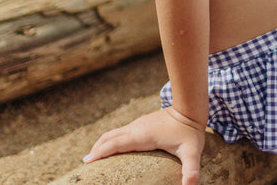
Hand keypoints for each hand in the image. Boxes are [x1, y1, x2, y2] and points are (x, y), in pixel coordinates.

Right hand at [84, 108, 204, 184]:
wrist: (191, 107)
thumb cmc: (191, 131)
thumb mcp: (192, 152)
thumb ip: (191, 170)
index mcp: (143, 135)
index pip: (116, 144)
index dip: (100, 152)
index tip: (86, 163)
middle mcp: (136, 128)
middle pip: (109, 138)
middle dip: (96, 151)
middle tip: (84, 166)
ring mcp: (138, 124)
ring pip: (113, 133)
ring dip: (101, 145)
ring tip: (92, 160)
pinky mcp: (141, 123)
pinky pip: (120, 132)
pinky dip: (109, 141)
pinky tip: (110, 150)